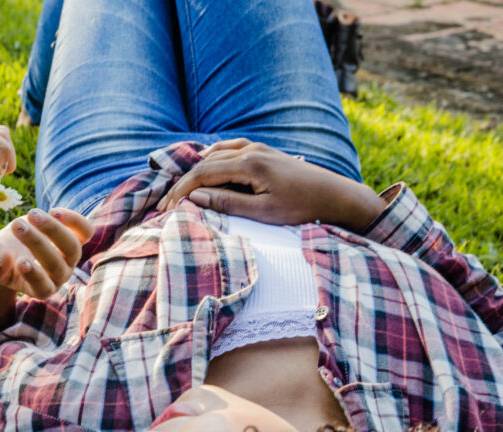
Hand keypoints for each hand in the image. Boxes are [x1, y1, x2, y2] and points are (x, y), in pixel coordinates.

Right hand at [0, 208, 93, 298]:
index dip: (34, 275)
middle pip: (56, 265)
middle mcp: (59, 276)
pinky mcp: (77, 238)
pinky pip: (85, 231)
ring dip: (53, 229)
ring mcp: (70, 258)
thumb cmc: (3, 259)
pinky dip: (74, 220)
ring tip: (32, 214)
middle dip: (37, 244)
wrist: (15, 246)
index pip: (43, 286)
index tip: (20, 262)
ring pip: (73, 247)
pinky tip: (53, 211)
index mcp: (40, 288)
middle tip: (16, 225)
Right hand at [156, 139, 385, 230]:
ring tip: (180, 189)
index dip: (181, 191)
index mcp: (249, 164)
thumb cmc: (302, 208)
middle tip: (166, 205)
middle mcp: (251, 150)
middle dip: (183, 184)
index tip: (166, 209)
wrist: (336, 195)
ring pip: (216, 154)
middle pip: (205, 163)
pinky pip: (231, 148)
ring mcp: (258, 148)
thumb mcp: (264, 212)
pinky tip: (206, 160)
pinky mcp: (265, 152)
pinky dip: (214, 155)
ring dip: (196, 171)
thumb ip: (228, 202)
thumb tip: (196, 196)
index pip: (203, 174)